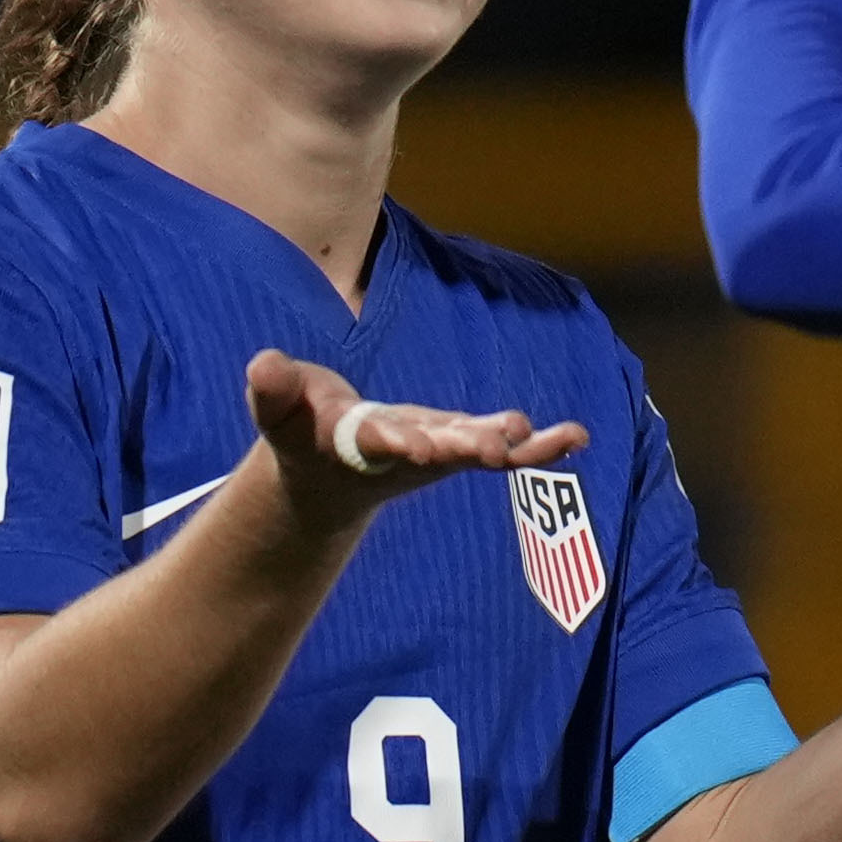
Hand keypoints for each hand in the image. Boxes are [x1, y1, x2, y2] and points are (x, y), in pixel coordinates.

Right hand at [243, 350, 586, 528]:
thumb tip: (263, 366)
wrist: (327, 476)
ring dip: (511, 446)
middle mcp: (405, 453)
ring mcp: (437, 450)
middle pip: (438, 450)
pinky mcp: (458, 442)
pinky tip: (578, 437)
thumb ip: (274, 391)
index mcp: (356, 445)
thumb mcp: (279, 411)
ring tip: (548, 437)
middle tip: (496, 450)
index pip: (378, 442)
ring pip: (477, 448)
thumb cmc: (300, 433)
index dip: (397, 441)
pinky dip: (539, 444)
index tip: (417, 444)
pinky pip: (504, 444)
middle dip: (464, 447)